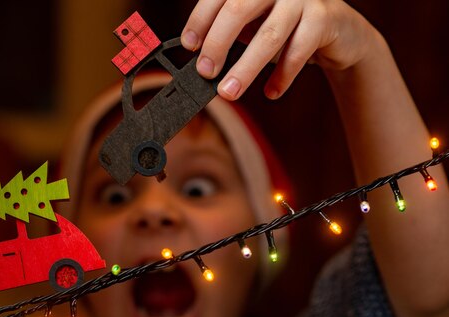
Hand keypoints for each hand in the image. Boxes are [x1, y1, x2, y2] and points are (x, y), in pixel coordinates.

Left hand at [181, 0, 378, 99]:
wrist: (341, 32)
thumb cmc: (289, 29)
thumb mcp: (255, 25)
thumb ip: (231, 33)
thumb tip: (202, 59)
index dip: (200, 19)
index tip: (189, 45)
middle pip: (238, 10)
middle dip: (217, 44)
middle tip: (205, 73)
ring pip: (268, 35)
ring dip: (245, 68)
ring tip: (229, 92)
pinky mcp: (325, 17)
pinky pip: (298, 51)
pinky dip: (282, 76)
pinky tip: (271, 92)